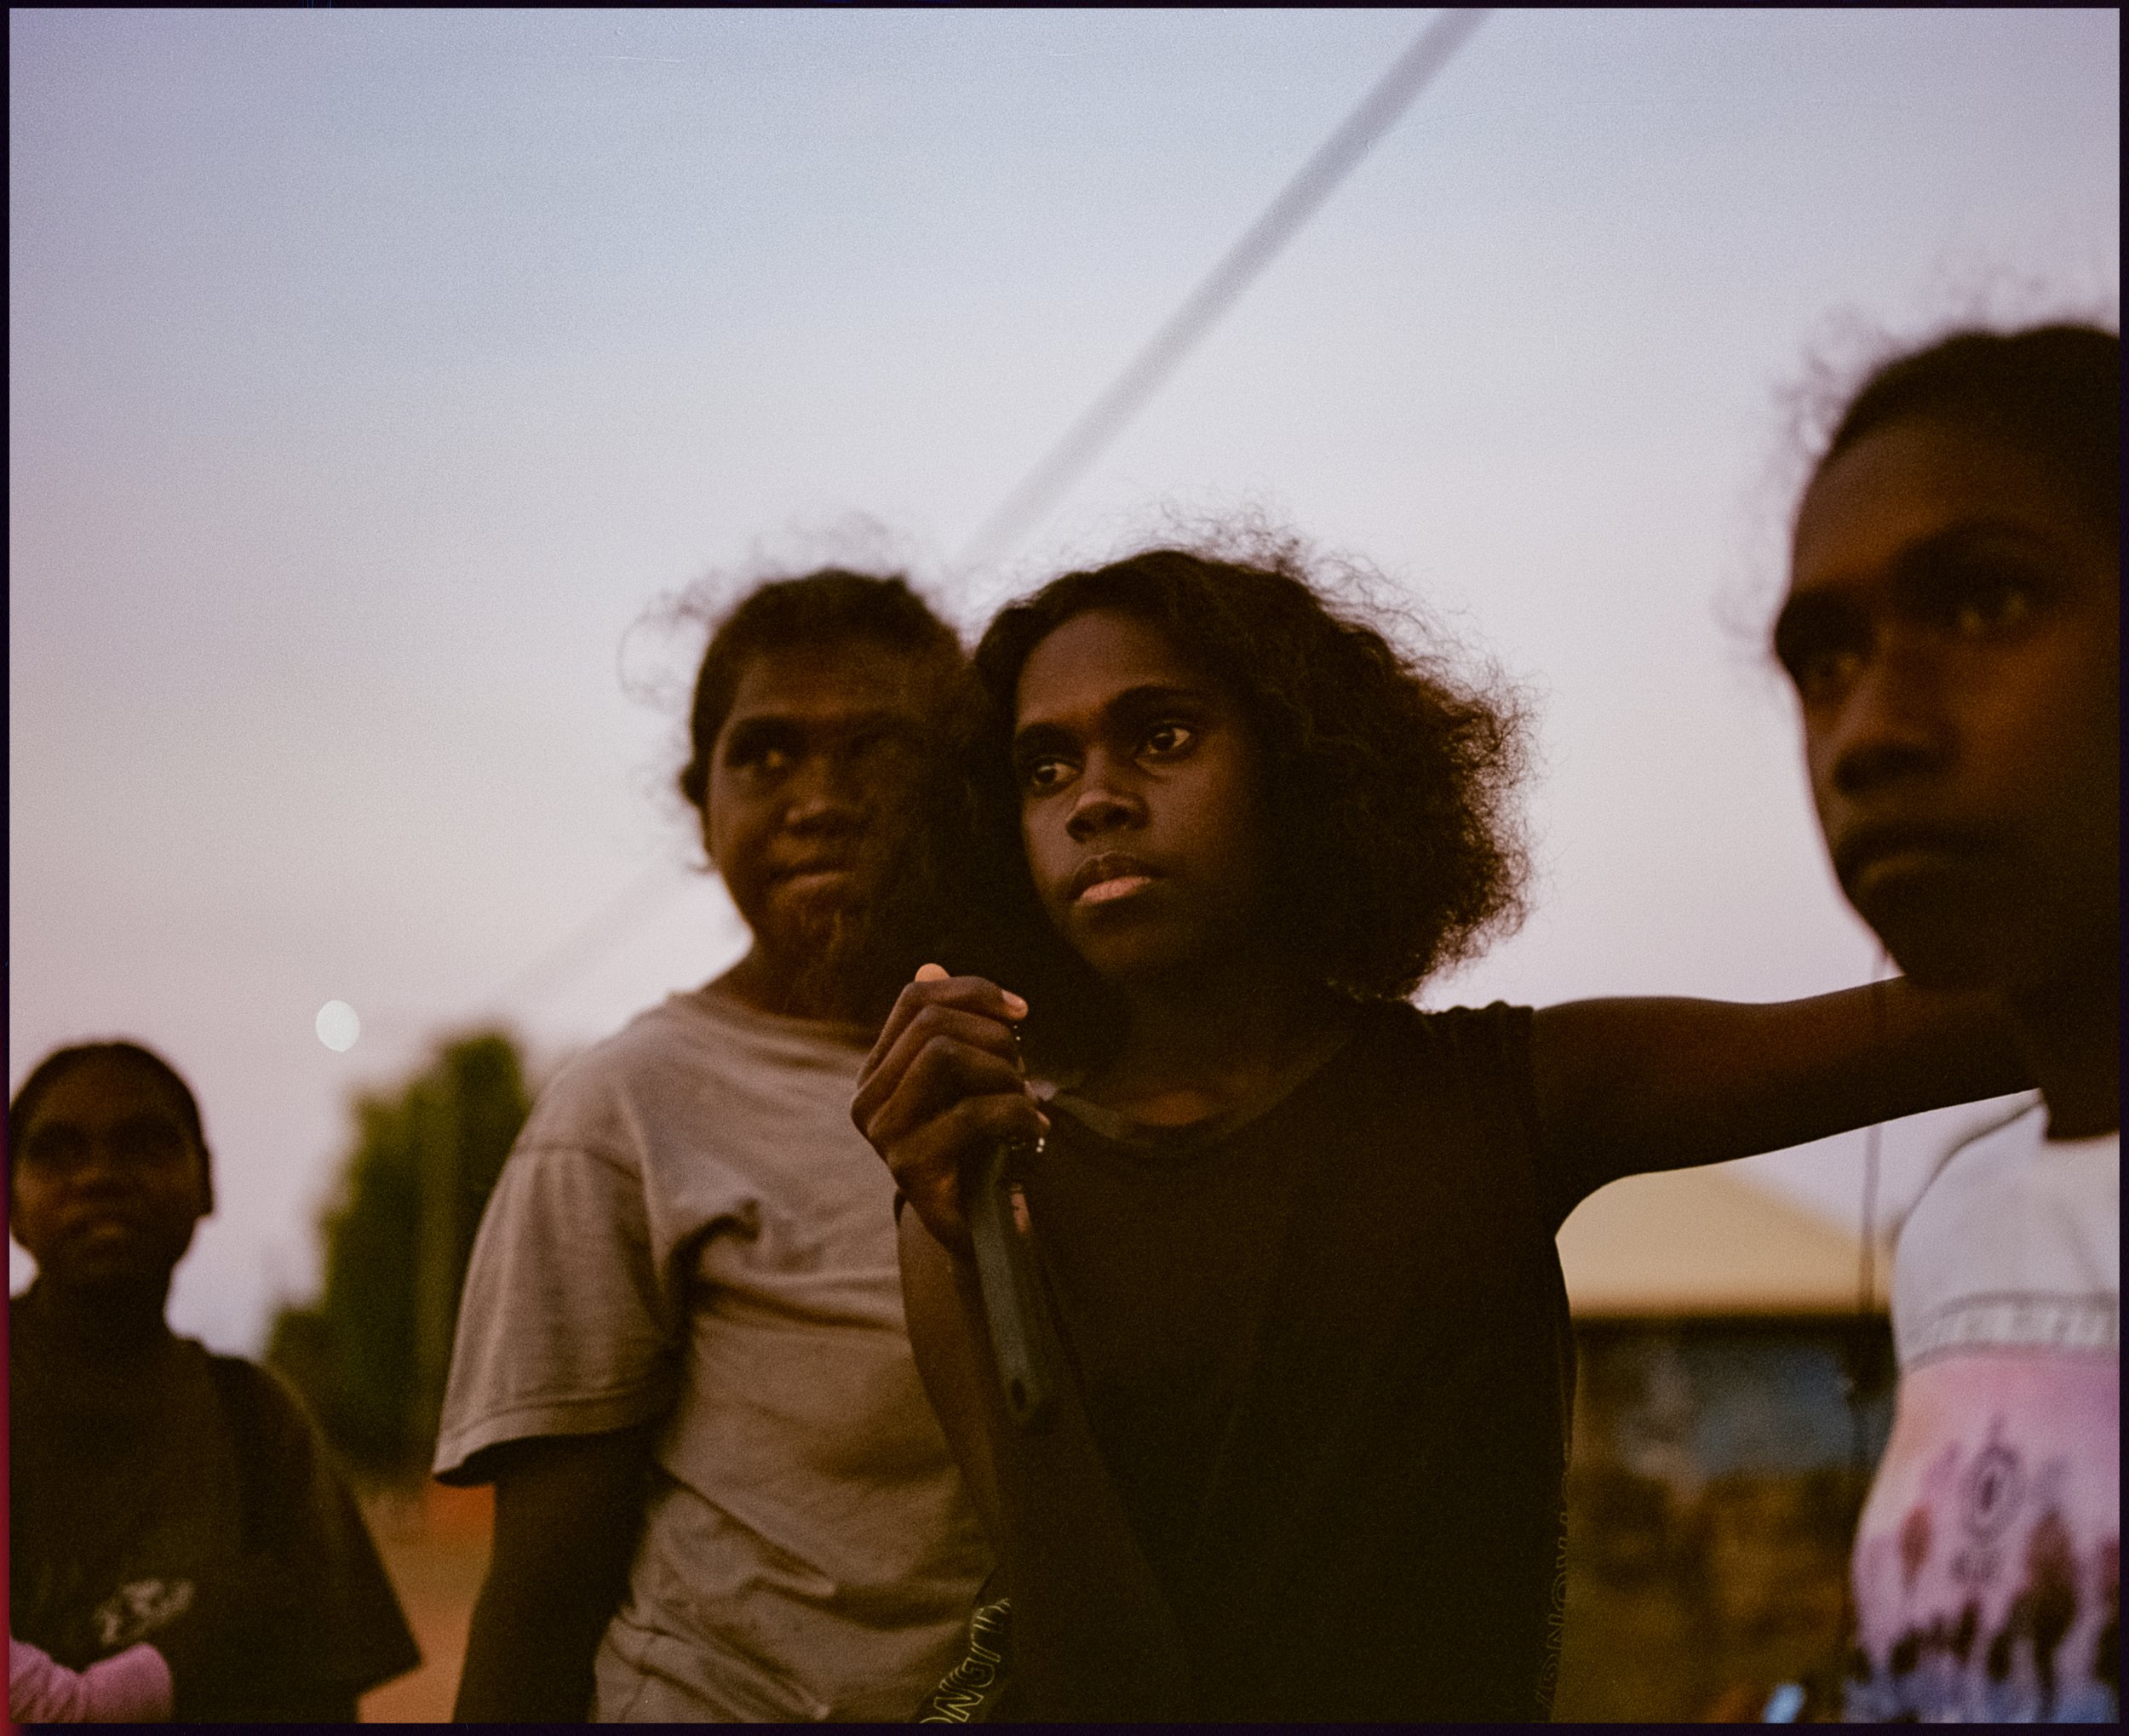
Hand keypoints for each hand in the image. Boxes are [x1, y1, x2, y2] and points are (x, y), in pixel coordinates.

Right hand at [852, 964, 1047, 1252]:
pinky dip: (1016, 1112)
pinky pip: (970, 1111)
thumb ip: (951, 1028)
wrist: (982, 1227)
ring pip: (944, 1055)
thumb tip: (930, 966)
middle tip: (1022, 1072)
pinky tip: (1033, 1131)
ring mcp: (883, 1134)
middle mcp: (867, 1099)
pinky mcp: (910, 1167)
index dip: (973, 991)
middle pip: (933, 1024)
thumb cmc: (978, 1146)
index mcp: (877, 1071)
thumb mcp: (966, 1081)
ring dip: (1003, 1072)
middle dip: (995, 1038)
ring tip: (1024, 1100)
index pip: (915, 999)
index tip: (1021, 1013)